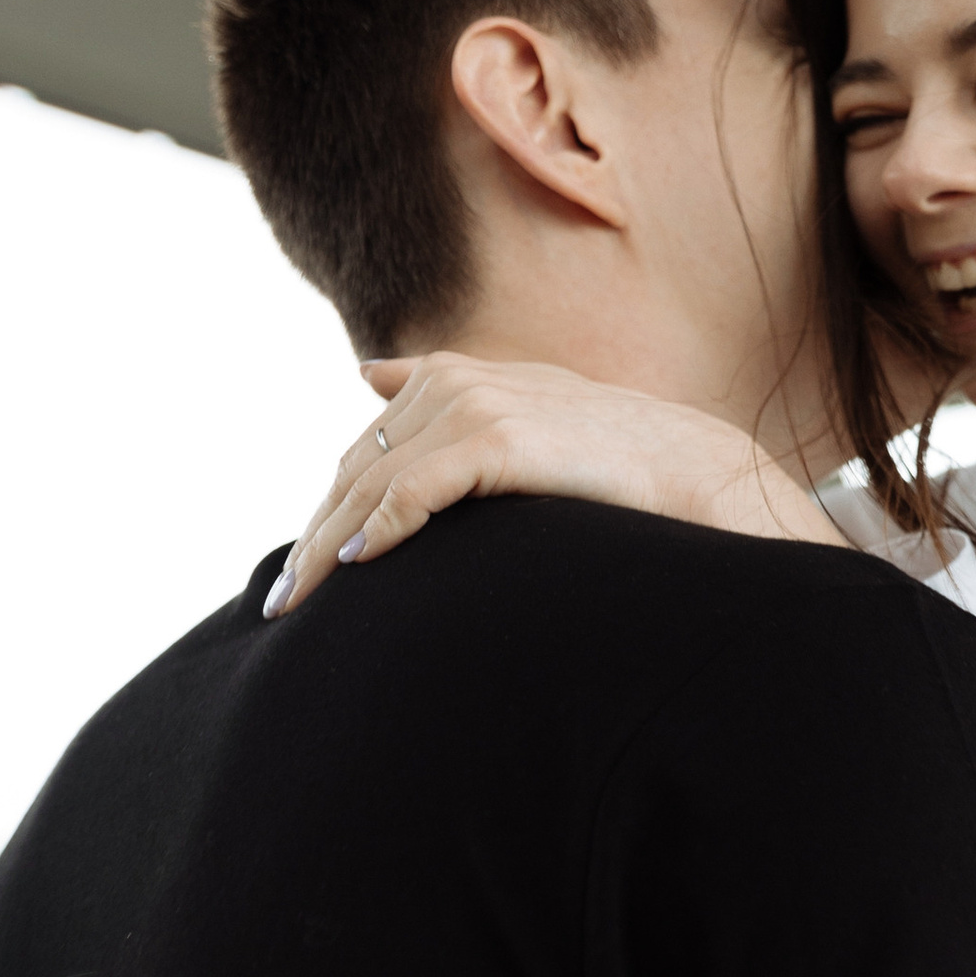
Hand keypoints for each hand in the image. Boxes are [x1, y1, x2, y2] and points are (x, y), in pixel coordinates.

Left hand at [262, 353, 841, 618]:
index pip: (364, 453)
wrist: (694, 470)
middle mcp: (453, 381)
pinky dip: (380, 527)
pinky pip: (412, 490)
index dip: (328, 513)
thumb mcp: (522, 404)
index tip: (301, 573)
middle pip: (355, 470)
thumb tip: (366, 372)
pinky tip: (357, 566)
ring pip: (371, 485)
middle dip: (314, 539)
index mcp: (452, 374)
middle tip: (281, 603)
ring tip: (299, 604)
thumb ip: (442, 387)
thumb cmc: (613, 456)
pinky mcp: (496, 440)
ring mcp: (473, 406)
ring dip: (327, 548)